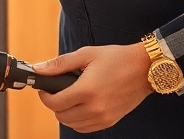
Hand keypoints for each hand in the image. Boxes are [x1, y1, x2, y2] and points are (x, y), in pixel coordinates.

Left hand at [34, 44, 153, 132]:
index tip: (44, 89)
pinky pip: (86, 128)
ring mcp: (104, 117)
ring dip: (65, 114)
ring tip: (69, 98)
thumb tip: (39, 69)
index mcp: (87, 90)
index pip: (54, 103)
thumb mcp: (86, 54)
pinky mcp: (110, 121)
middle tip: (56, 92)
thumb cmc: (117, 58)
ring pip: (72, 125)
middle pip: (61, 116)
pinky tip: (80, 107)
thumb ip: (60, 64)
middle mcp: (95, 108)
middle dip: (54, 104)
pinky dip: (78, 121)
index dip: (44, 96)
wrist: (144, 69)